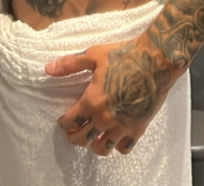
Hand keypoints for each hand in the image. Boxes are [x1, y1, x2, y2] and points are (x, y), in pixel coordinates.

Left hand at [45, 33, 177, 156]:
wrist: (155, 60)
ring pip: (102, 148)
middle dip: (74, 136)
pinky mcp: (138, 128)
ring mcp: (122, 126)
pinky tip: (113, 137)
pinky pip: (123, 148)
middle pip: (82, 139)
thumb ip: (70, 64)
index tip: (63, 122)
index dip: (64, 123)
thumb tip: (48, 68)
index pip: (71, 121)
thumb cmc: (124, 55)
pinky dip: (116, 146)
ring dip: (93, 145)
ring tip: (92, 138)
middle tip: (73, 132)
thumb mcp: (94, 55)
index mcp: (92, 101)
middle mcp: (105, 119)